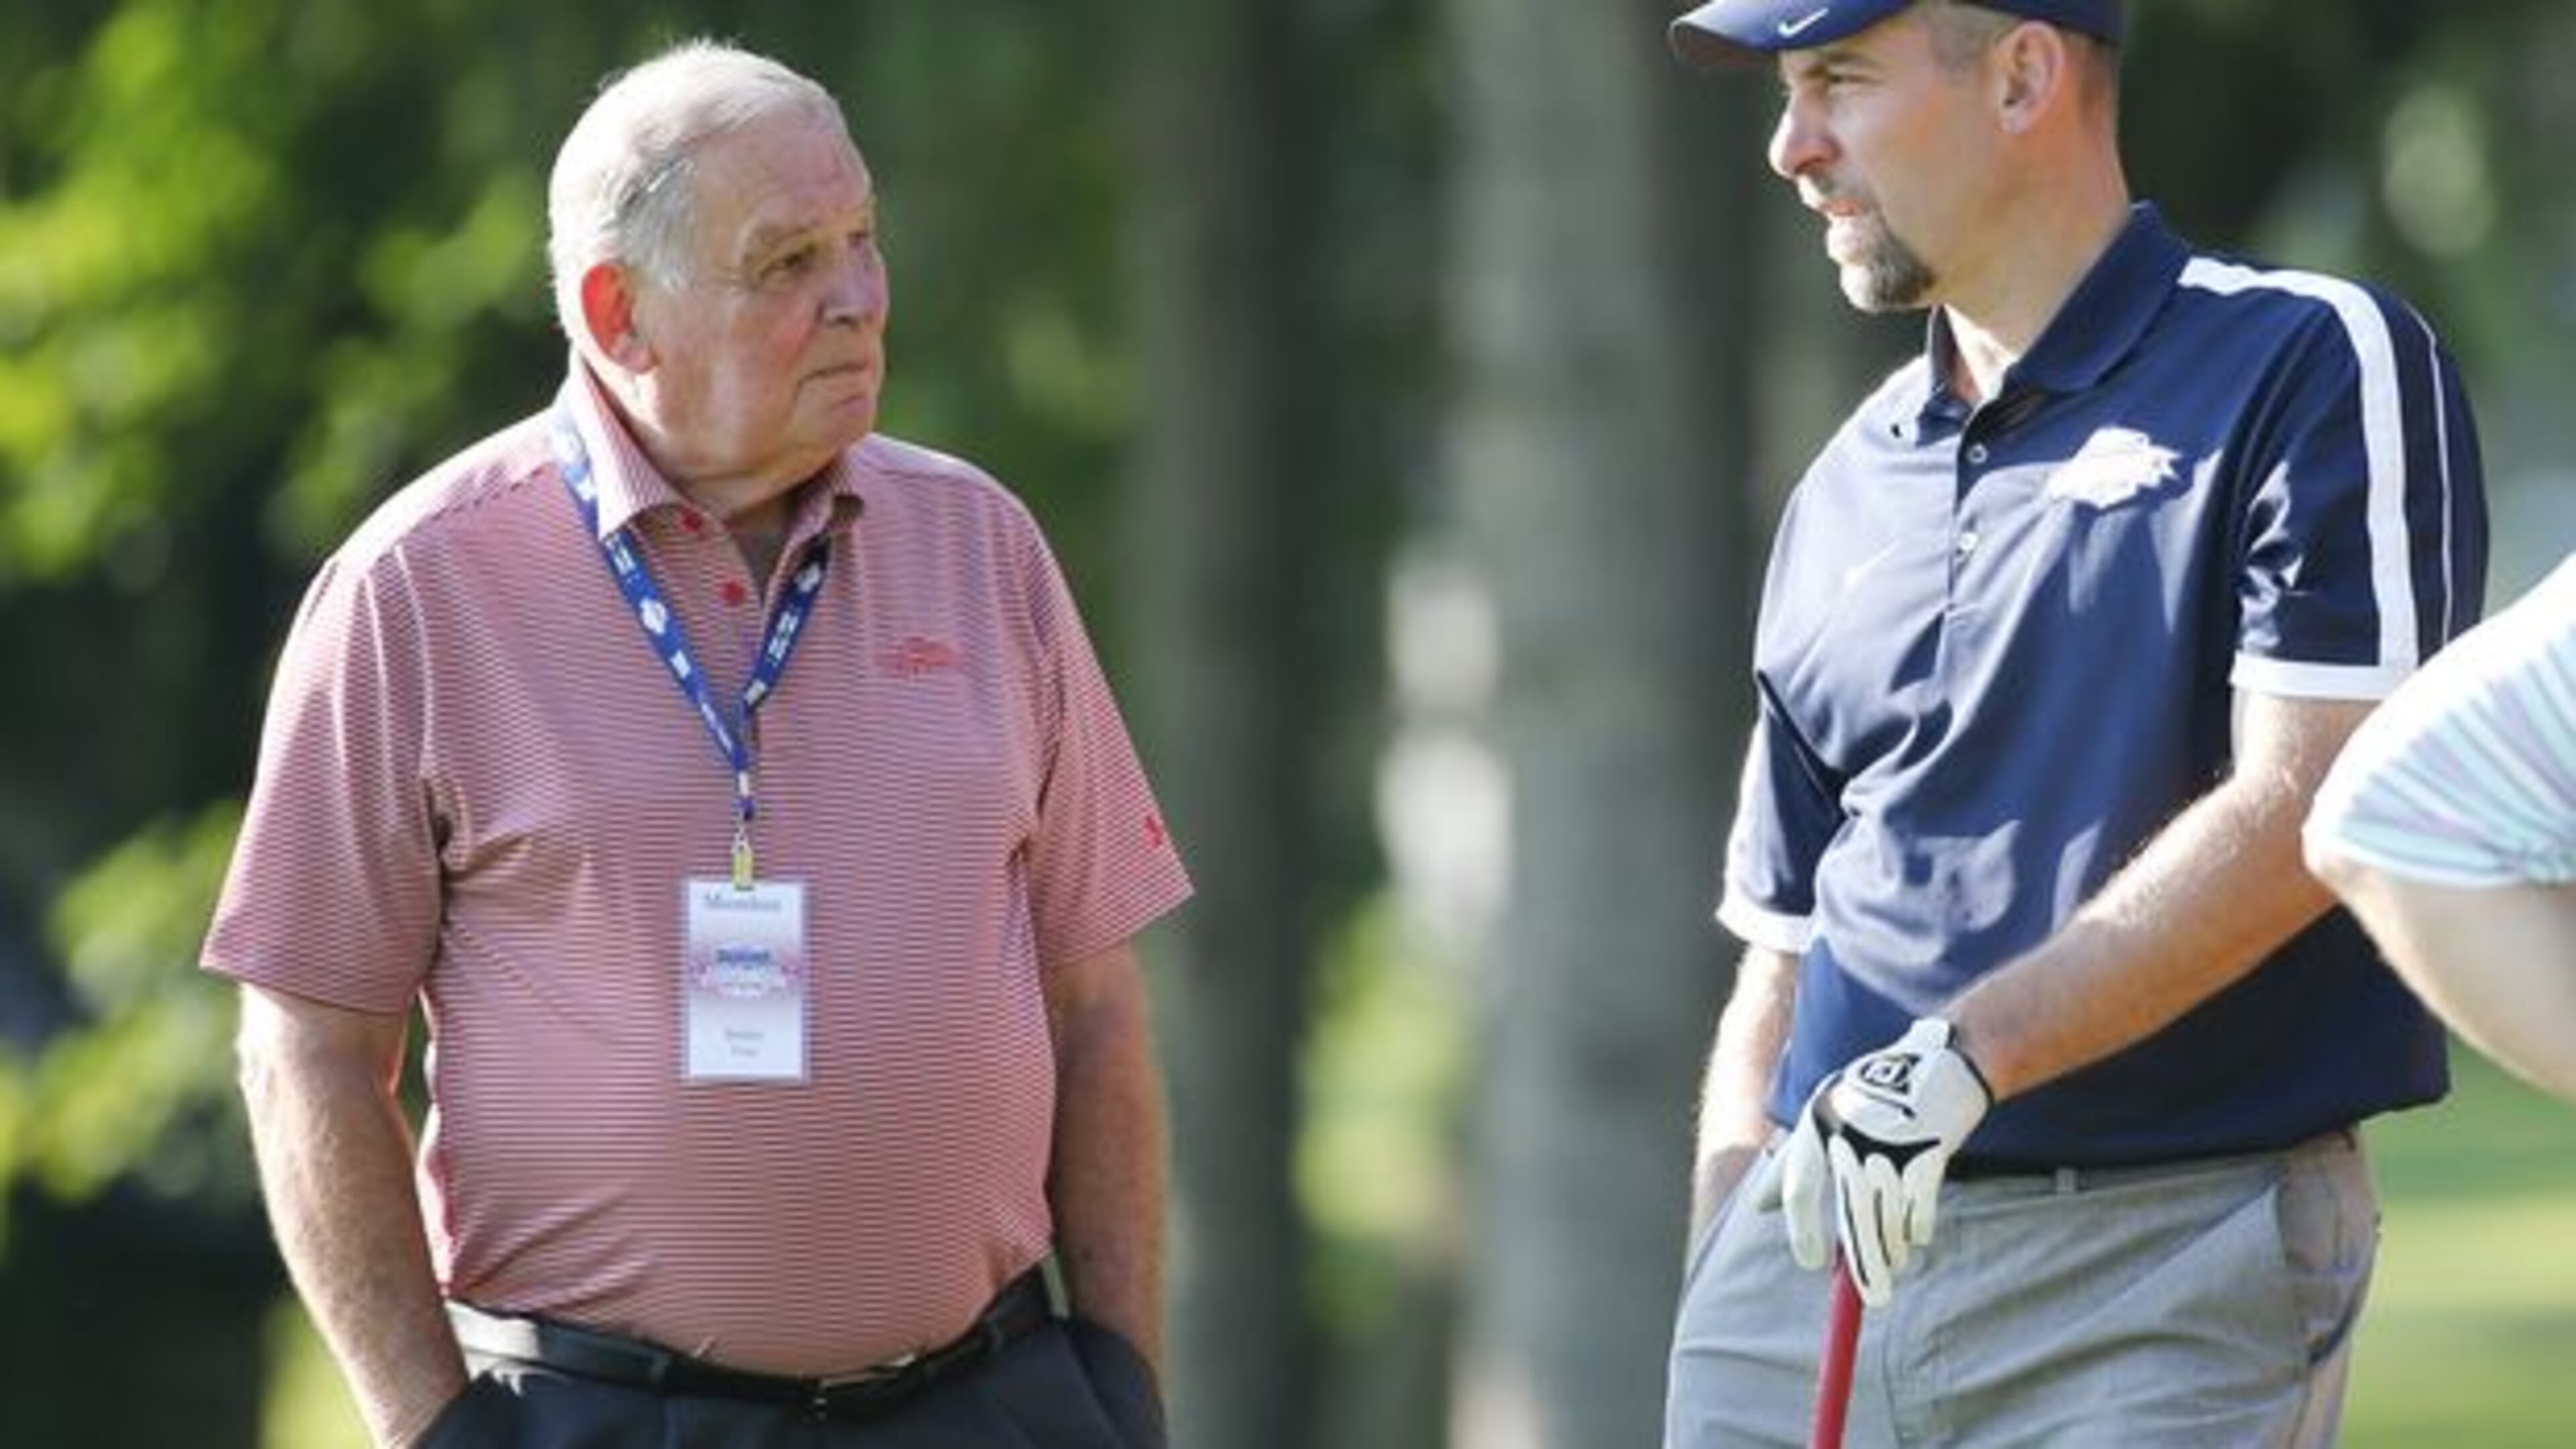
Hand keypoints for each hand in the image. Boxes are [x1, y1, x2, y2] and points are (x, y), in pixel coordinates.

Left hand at [1776, 1018, 1992, 1305]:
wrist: (1944, 1064)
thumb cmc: (1873, 1098)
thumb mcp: (1825, 1116)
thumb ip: (1791, 1162)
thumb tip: (1758, 1208)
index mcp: (1820, 1122)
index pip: (1799, 1187)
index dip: (1803, 1230)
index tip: (1812, 1263)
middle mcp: (1852, 1131)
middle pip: (1851, 1212)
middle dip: (1862, 1261)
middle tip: (1870, 1295)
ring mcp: (1894, 1139)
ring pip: (1888, 1215)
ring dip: (1891, 1248)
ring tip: (1894, 1263)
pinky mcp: (1931, 1149)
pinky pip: (1919, 1207)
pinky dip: (1917, 1227)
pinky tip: (1915, 1235)